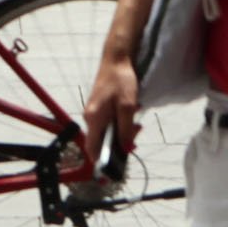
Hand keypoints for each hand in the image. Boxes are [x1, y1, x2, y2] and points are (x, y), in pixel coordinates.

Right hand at [77, 55, 141, 170]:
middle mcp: (91, 117)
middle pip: (102, 142)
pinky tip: (131, 114)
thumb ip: (126, 130)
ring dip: (123, 131)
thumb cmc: (121, 81)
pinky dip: (121, 123)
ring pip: (108, 132)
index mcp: (93, 119)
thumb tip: (126, 149)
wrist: (116, 59)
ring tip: (136, 122)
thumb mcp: (128, 107)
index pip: (92, 149)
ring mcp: (95, 112)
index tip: (116, 168)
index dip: (102, 161)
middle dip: (120, 143)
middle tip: (136, 132)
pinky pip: (109, 122)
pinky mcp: (100, 107)